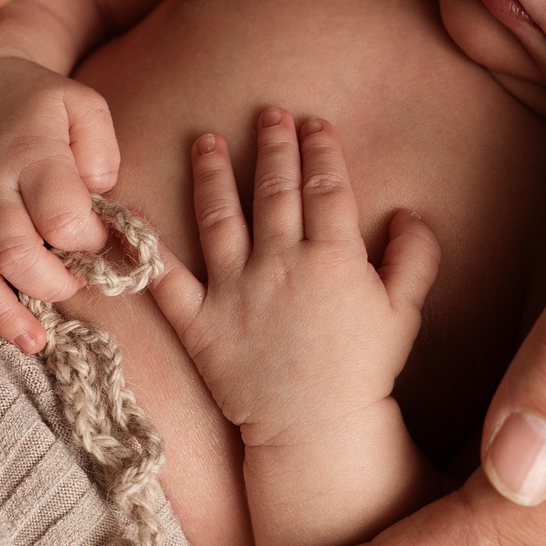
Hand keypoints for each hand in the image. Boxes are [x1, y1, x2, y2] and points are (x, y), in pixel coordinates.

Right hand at [0, 44, 118, 352]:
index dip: (89, 244)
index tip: (103, 247)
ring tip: (31, 342)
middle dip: (50, 285)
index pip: (61, 217)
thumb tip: (102, 203)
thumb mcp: (82, 106)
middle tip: (74, 288)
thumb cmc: (35, 102)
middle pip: (12, 251)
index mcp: (31, 154)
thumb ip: (103, 154)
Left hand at [150, 110, 437, 446]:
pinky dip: (145, 245)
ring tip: (207, 141)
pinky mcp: (200, 322)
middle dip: (273, 144)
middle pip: (274, 189)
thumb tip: (407, 213)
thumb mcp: (404, 313)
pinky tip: (131, 213)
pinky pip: (166, 278)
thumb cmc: (364, 372)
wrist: (317, 431)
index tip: (315, 123)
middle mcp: (280, 263)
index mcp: (333, 257)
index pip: (326, 186)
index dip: (321, 149)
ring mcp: (236, 290)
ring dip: (213, 173)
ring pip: (220, 217)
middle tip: (269, 113)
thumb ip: (414, 257)